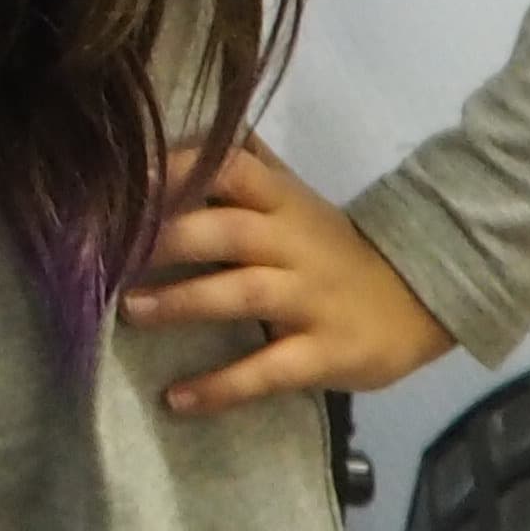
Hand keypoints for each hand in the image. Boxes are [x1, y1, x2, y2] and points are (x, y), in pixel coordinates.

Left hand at [120, 139, 456, 412]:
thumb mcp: (293, 200)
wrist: (420, 298)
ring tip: (130, 311)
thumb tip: (173, 130)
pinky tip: (177, 400)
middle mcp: (294, 245)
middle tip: (109, 253)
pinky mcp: (327, 354)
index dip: (180, 168)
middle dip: (167, 238)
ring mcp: (311, 300)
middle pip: (228, 231)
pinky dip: (222, 387)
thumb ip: (241, 169)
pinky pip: (268, 371)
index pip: (232, 167)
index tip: (123, 179)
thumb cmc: (331, 247)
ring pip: (243, 294)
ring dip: (183, 303)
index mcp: (282, 202)